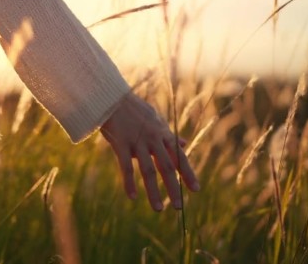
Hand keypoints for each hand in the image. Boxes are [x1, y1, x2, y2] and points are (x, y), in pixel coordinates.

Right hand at [100, 92, 199, 210]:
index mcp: (162, 134)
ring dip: (153, 191)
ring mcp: (137, 142)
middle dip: (173, 188)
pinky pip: (126, 167)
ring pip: (148, 170)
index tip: (196, 189)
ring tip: (158, 209)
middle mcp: (153, 139)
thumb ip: (169, 134)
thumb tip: (184, 143)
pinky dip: (129, 183)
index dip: (188, 173)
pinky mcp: (121, 143)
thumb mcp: (156, 120)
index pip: (179, 157)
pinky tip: (133, 197)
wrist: (112, 98)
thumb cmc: (135, 110)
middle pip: (166, 166)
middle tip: (179, 206)